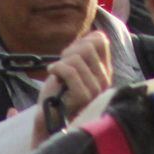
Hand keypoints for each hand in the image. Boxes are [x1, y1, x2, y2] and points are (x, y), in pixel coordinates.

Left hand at [30, 28, 112, 145]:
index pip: (101, 41)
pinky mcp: (83, 96)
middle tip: (61, 65)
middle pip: (88, 46)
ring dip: (61, 62)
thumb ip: (84, 53)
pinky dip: (56, 68)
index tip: (69, 54)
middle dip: (69, 51)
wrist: (48, 120)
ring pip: (77, 58)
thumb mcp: (73, 69)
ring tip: (57, 74)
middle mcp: (104, 80)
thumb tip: (96, 33)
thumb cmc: (59, 95)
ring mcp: (95, 89)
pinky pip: (69, 70)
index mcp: (104, 72)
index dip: (81, 41)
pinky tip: (52, 75)